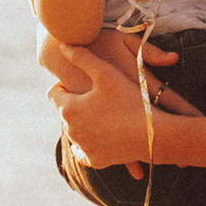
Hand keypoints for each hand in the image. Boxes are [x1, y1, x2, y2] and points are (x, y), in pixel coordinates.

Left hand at [56, 58, 164, 172]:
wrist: (152, 134)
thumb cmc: (129, 100)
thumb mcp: (106, 73)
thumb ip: (82, 57)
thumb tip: (63, 45)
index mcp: (69, 108)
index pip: (53, 93)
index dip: (63, 85)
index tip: (77, 81)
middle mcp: (71, 130)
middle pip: (65, 113)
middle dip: (76, 104)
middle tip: (94, 96)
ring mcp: (83, 147)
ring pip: (75, 132)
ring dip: (83, 123)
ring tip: (101, 113)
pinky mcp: (95, 160)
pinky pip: (85, 151)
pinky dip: (90, 143)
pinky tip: (98, 135)